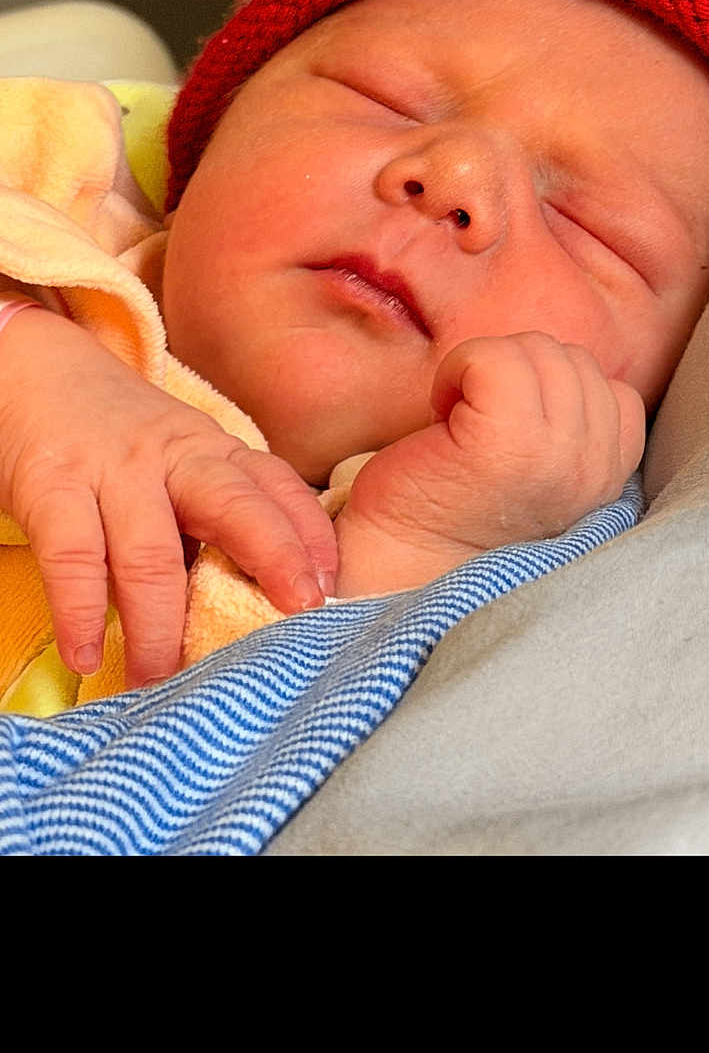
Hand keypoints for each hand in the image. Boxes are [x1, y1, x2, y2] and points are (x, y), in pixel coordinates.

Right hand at [0, 308, 338, 686]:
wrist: (30, 369)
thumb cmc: (114, 440)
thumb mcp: (176, 462)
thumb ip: (211, 518)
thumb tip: (257, 605)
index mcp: (212, 451)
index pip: (276, 486)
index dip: (310, 535)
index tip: (334, 588)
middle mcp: (172, 454)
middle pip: (235, 507)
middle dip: (273, 562)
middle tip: (294, 627)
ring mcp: (113, 468)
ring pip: (151, 554)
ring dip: (159, 628)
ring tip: (161, 683)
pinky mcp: (52, 483)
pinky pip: (74, 556)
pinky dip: (80, 613)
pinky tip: (86, 657)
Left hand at [342, 331, 644, 565]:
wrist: (402, 567)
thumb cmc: (459, 514)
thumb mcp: (545, 473)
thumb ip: (571, 428)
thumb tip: (553, 361)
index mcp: (608, 481)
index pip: (617, 394)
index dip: (554, 397)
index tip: (511, 438)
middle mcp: (593, 469)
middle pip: (573, 361)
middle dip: (518, 378)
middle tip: (477, 429)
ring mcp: (554, 453)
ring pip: (536, 350)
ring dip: (486, 372)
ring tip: (460, 425)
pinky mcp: (505, 441)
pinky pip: (491, 357)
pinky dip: (457, 369)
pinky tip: (441, 414)